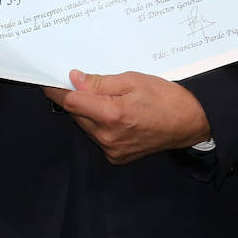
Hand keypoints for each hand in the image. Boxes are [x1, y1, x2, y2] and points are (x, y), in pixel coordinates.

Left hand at [44, 70, 210, 164]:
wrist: (190, 123)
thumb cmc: (166, 97)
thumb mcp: (133, 80)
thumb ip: (101, 82)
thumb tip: (75, 80)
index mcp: (111, 114)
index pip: (71, 102)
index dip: (57, 90)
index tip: (48, 82)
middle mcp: (107, 136)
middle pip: (76, 115)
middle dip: (76, 99)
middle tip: (84, 84)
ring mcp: (111, 150)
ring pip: (86, 126)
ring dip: (88, 112)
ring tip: (108, 99)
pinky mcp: (117, 157)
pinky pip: (98, 137)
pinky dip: (99, 125)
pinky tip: (116, 115)